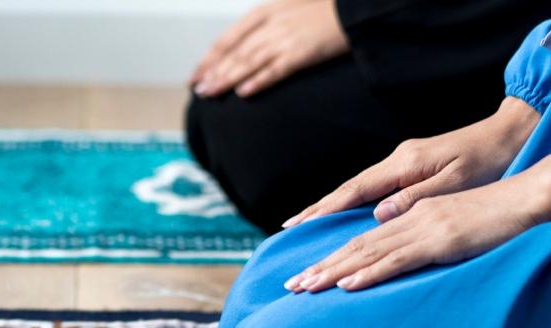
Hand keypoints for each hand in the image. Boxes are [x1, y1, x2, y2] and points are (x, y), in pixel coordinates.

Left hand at [191, 0, 349, 97]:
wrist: (353, 11)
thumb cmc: (321, 12)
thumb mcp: (285, 11)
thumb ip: (263, 28)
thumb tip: (242, 51)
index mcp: (263, 13)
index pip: (228, 38)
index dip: (210, 58)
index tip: (196, 74)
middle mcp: (270, 25)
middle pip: (235, 52)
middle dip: (214, 72)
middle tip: (198, 90)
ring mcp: (285, 39)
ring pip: (249, 62)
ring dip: (227, 79)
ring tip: (211, 94)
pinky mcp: (301, 54)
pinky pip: (275, 70)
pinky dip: (258, 81)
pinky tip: (244, 93)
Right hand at [282, 97, 539, 227]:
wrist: (508, 135)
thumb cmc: (488, 161)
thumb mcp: (455, 183)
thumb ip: (415, 199)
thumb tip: (377, 216)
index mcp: (404, 166)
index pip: (355, 192)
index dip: (325, 211)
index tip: (299, 226)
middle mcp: (397, 163)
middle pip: (347, 191)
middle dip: (316, 212)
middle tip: (288, 230)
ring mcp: (402, 164)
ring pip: (356, 191)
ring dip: (329, 209)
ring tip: (303, 226)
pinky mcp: (410, 169)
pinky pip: (371, 190)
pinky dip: (350, 204)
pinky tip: (340, 214)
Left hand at [285, 175, 542, 292]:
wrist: (527, 197)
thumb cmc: (496, 214)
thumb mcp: (454, 226)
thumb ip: (425, 237)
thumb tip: (402, 254)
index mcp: (411, 214)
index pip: (364, 239)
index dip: (333, 257)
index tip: (309, 273)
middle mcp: (409, 217)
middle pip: (356, 245)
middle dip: (321, 266)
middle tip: (292, 286)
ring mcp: (422, 227)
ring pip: (367, 252)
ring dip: (333, 271)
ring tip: (306, 287)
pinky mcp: (438, 239)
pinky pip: (397, 259)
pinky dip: (369, 272)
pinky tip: (347, 284)